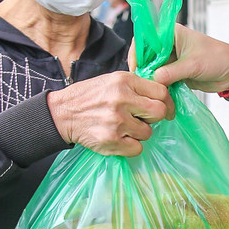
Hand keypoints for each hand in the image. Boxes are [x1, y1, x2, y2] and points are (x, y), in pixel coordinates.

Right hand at [47, 71, 174, 156]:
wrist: (62, 113)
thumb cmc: (90, 96)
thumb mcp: (112, 80)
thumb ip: (136, 86)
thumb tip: (162, 96)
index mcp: (124, 81)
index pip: (161, 92)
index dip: (166, 102)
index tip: (165, 108)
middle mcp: (121, 99)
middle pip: (158, 112)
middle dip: (154, 118)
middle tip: (143, 118)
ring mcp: (116, 121)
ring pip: (148, 133)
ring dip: (139, 133)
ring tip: (124, 127)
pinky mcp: (111, 140)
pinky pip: (137, 148)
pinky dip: (130, 146)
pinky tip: (119, 138)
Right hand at [145, 25, 228, 92]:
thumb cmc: (218, 59)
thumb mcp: (193, 65)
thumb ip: (171, 72)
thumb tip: (153, 79)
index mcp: (171, 33)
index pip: (146, 38)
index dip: (138, 52)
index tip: (136, 67)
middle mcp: (168, 45)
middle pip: (146, 55)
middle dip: (143, 68)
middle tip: (140, 83)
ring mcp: (171, 59)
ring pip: (152, 69)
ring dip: (150, 79)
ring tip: (148, 90)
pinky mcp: (174, 72)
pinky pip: (161, 79)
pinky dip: (158, 86)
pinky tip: (156, 94)